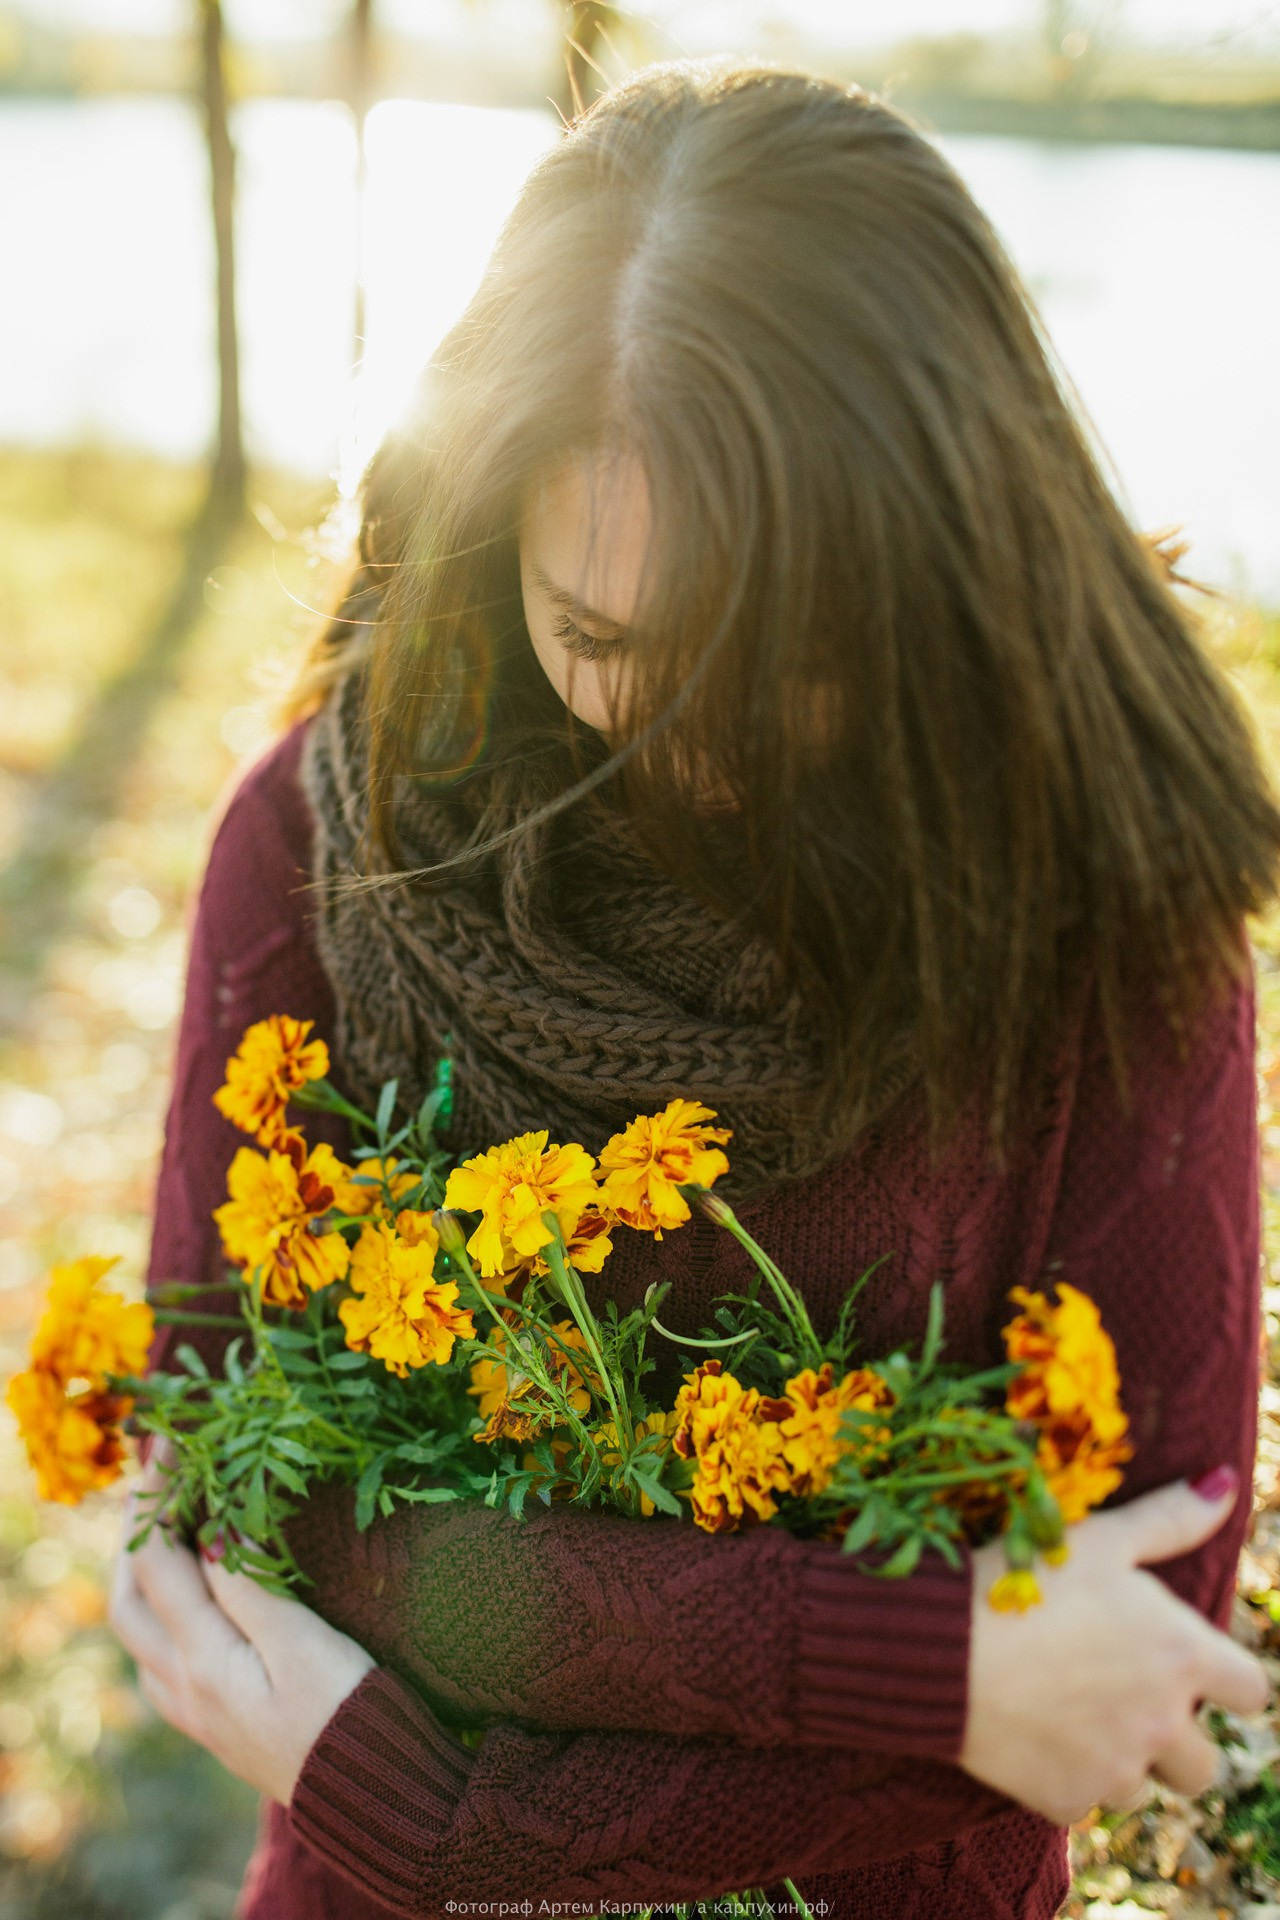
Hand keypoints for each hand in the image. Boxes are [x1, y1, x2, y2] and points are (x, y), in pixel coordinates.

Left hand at [108, 1446, 374, 1803]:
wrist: (369, 1801)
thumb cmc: (349, 1716)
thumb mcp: (306, 1645)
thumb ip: (252, 1588)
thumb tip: (212, 1532)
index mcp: (204, 1658)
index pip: (159, 1558)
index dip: (159, 1495)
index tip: (170, 1440)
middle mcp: (185, 1686)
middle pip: (130, 1597)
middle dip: (135, 1533)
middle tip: (157, 1477)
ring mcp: (195, 1710)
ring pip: (139, 1632)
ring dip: (141, 1573)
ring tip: (164, 1528)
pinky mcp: (214, 1724)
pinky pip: (160, 1662)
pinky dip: (159, 1616)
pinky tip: (187, 1606)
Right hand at [961, 1471, 1269, 1826]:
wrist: (942, 1647)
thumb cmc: (1024, 1578)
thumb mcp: (1100, 1537)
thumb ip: (1171, 1518)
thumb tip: (1226, 1484)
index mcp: (1182, 1656)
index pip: (1252, 1691)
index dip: (1223, 1677)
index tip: (1185, 1664)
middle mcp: (1163, 1723)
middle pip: (1205, 1762)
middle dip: (1176, 1738)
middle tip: (1124, 1696)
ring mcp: (1117, 1770)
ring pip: (1146, 1785)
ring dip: (1122, 1758)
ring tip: (1072, 1711)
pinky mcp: (1068, 1799)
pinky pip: (1085, 1800)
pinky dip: (1067, 1775)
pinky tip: (1034, 1731)